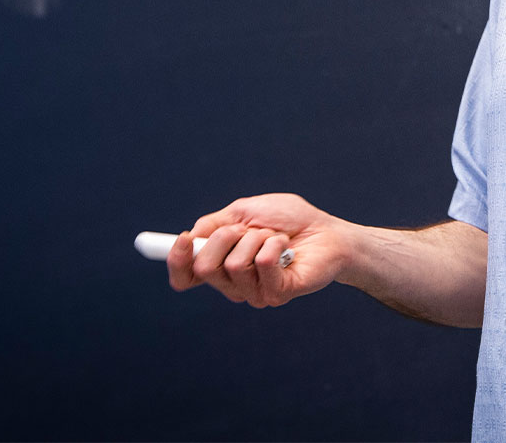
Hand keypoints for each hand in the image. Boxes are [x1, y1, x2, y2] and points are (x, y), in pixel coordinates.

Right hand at [166, 192, 349, 307]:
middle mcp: (234, 284)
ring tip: (276, 238)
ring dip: (257, 238)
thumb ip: (213, 225)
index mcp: (222, 264)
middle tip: (251, 230)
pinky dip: (274, 244)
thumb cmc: (289, 220)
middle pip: (205, 267)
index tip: (183, 239)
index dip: (177, 261)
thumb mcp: (245, 212)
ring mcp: (254, 292)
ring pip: (234, 264)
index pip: (185, 276)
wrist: (328, 231)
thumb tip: (189, 238)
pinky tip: (287, 247)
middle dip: (227, 237)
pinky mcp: (276, 295)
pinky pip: (262, 264)